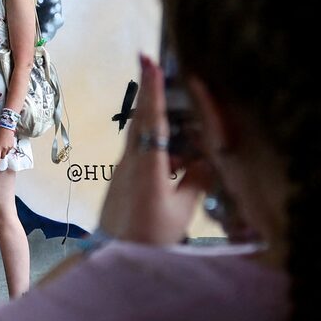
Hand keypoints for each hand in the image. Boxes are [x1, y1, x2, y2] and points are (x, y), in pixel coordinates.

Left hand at [0, 128, 16, 165]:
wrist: (6, 128)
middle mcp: (4, 149)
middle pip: (2, 157)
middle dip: (1, 156)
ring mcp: (9, 147)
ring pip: (6, 153)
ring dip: (4, 152)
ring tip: (3, 146)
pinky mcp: (12, 146)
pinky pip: (9, 150)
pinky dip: (8, 148)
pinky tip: (7, 144)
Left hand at [98, 55, 215, 245]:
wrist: (115, 259)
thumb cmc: (151, 238)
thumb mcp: (182, 211)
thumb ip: (195, 182)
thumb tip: (206, 161)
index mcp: (148, 167)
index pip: (152, 120)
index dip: (152, 89)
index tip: (149, 61)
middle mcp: (131, 162)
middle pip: (142, 120)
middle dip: (150, 92)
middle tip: (153, 63)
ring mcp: (123, 171)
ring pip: (142, 137)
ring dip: (160, 125)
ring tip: (183, 133)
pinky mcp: (122, 180)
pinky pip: (142, 154)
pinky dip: (159, 148)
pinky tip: (177, 163)